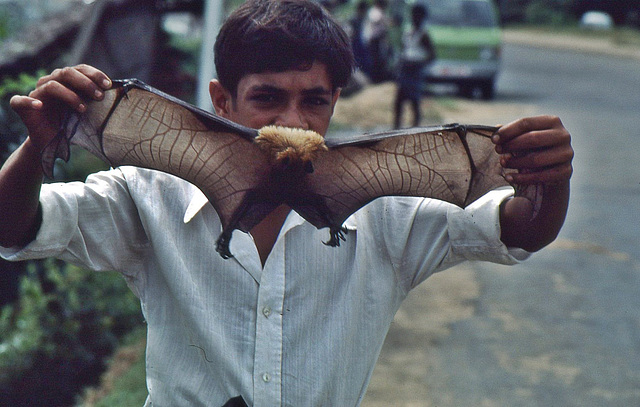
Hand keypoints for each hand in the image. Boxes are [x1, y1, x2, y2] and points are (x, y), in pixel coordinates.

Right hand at [9, 64, 110, 152]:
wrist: (52, 142)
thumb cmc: (71, 124)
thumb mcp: (87, 111)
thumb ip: (96, 100)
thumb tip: (120, 92)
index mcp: (66, 80)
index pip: (80, 69)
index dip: (95, 74)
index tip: (109, 85)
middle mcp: (50, 82)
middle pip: (67, 73)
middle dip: (86, 83)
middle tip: (100, 96)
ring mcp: (36, 94)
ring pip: (52, 85)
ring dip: (70, 95)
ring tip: (83, 109)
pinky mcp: (22, 107)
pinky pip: (19, 101)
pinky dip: (29, 101)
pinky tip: (40, 106)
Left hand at [495, 115, 572, 250]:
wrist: (552, 169)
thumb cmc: (534, 148)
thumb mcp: (524, 137)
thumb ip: (511, 133)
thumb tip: (495, 129)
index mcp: (552, 121)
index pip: (526, 123)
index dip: (507, 131)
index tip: (493, 140)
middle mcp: (563, 135)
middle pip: (533, 138)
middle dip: (511, 145)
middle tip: (498, 150)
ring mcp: (567, 154)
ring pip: (536, 159)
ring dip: (515, 162)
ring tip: (502, 163)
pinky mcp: (566, 171)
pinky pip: (541, 176)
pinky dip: (522, 178)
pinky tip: (509, 178)